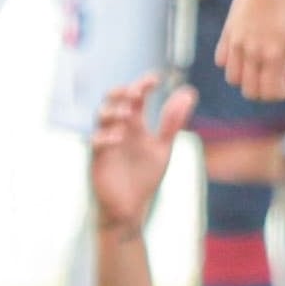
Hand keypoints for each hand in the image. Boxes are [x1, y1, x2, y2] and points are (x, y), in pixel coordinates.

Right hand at [88, 76, 194, 231]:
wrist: (130, 207)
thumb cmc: (143, 175)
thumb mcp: (162, 146)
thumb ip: (172, 122)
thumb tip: (188, 92)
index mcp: (133, 125)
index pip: (135, 98)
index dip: (142, 85)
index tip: (156, 78)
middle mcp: (117, 129)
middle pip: (112, 102)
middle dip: (121, 93)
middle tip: (135, 91)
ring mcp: (106, 144)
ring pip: (100, 119)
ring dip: (113, 112)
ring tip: (127, 112)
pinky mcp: (98, 160)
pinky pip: (96, 144)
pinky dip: (105, 138)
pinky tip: (118, 137)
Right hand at [216, 0, 284, 101]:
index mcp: (271, 55)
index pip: (270, 92)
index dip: (284, 90)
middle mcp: (249, 52)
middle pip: (250, 91)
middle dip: (268, 88)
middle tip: (283, 67)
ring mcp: (235, 42)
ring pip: (233, 78)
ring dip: (251, 78)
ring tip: (268, 60)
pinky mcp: (228, 32)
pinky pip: (222, 60)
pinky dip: (234, 64)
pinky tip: (251, 50)